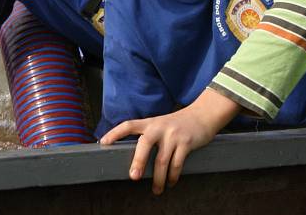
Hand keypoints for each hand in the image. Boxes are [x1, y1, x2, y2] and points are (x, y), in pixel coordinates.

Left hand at [99, 89, 239, 194]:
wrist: (203, 115)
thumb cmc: (178, 124)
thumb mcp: (160, 124)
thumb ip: (149, 136)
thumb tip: (135, 158)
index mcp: (150, 123)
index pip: (128, 125)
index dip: (115, 133)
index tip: (103, 142)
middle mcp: (159, 127)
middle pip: (145, 143)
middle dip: (138, 161)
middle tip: (133, 177)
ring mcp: (173, 135)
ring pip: (162, 160)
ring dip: (158, 178)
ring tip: (156, 190)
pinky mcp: (186, 143)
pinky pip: (177, 164)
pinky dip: (173, 176)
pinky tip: (171, 183)